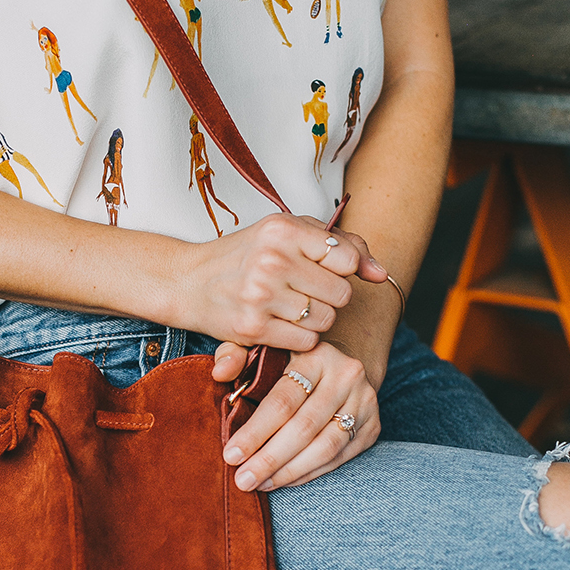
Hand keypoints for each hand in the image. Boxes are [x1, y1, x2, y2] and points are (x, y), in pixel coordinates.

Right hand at [180, 213, 386, 352]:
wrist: (188, 281)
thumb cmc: (245, 255)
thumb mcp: (288, 234)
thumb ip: (341, 246)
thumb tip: (382, 274)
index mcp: (283, 228)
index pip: (347, 258)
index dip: (343, 270)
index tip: (323, 270)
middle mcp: (273, 259)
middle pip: (341, 294)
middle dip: (330, 297)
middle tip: (305, 292)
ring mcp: (261, 295)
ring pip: (326, 320)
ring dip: (316, 320)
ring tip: (291, 307)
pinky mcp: (253, 327)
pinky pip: (306, 341)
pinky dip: (300, 337)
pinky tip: (281, 324)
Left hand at [214, 340, 379, 489]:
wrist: (340, 365)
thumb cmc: (289, 361)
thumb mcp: (261, 348)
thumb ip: (235, 355)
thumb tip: (220, 373)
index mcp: (315, 355)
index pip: (283, 400)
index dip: (256, 431)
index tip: (230, 455)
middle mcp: (346, 376)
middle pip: (304, 427)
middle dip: (270, 458)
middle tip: (243, 480)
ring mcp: (364, 402)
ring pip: (325, 446)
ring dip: (290, 471)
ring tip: (261, 484)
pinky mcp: (373, 426)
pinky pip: (339, 457)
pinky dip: (309, 473)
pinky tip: (284, 480)